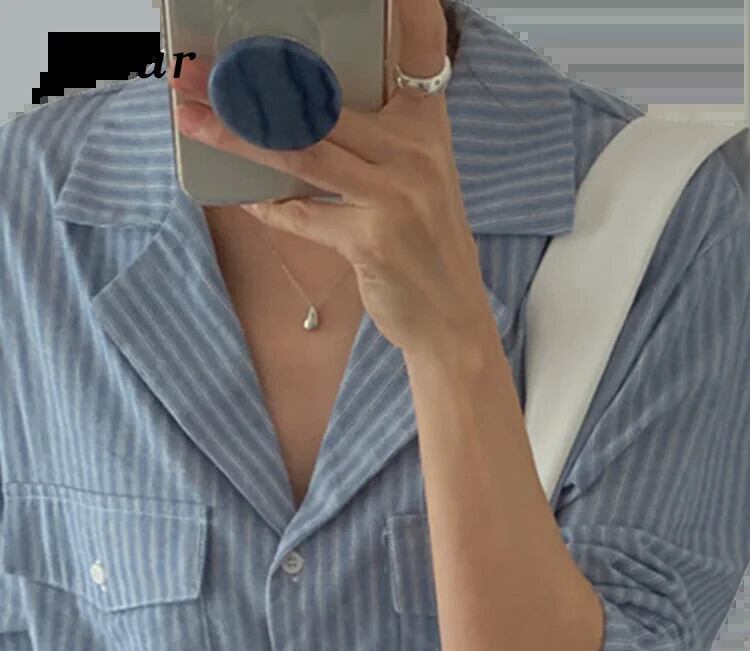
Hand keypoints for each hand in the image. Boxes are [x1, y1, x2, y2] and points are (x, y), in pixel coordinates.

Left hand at [166, 0, 487, 352]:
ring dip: (237, 134)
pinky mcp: (372, 239)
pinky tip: (248, 200)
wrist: (450, 316)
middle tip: (198, 70)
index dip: (408, 7)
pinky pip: (303, 214)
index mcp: (426, 127)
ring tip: (192, 120)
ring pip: (302, 149)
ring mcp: (395, 195)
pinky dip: (270, 208)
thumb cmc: (425, 245)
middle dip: (253, 82)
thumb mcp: (416, 179)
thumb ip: (374, 143)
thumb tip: (298, 116)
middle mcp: (415, 151)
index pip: (422, 49)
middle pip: (323, 99)